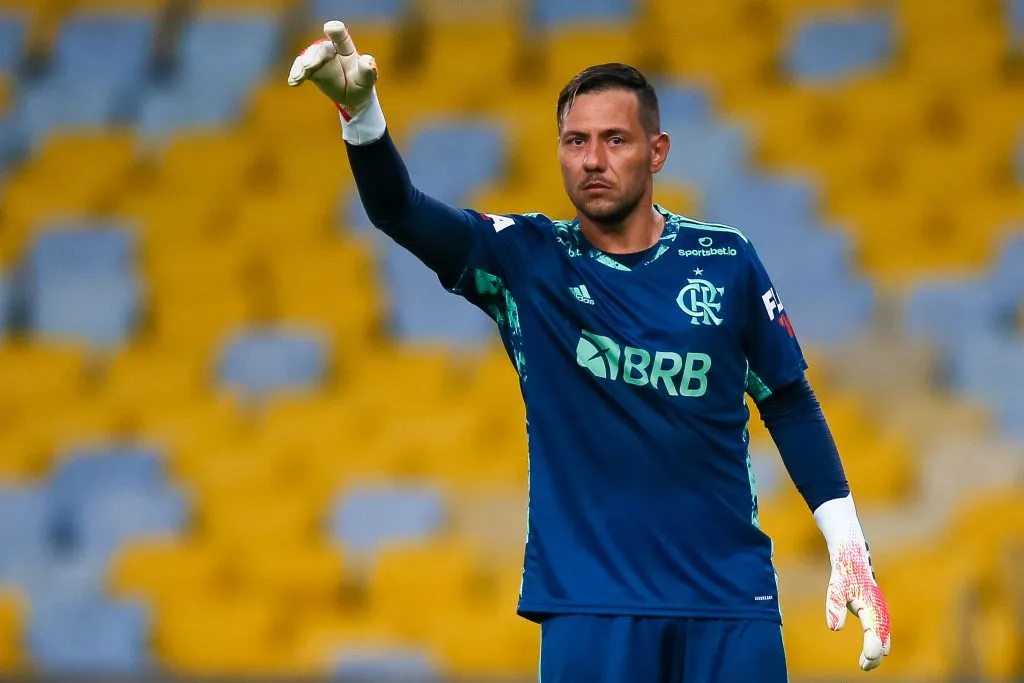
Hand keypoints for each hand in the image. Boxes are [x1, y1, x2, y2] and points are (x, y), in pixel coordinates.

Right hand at [287, 20, 377, 118]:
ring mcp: (319, 59)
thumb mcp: (367, 80)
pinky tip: (293, 82)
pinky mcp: (310, 69)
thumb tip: (368, 61)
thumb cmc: (361, 84)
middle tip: (308, 66)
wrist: (352, 96)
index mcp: (346, 49)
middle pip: (321, 49)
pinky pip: (300, 68)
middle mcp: (330, 50)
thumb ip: (368, 70)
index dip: (336, 31)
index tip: (329, 28)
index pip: (341, 37)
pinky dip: (296, 74)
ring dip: (302, 66)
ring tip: (298, 77)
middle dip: (314, 56)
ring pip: (308, 57)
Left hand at [825, 536, 892, 670]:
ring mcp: (880, 608)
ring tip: (865, 665)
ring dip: (877, 650)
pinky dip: (878, 641)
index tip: (868, 657)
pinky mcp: (877, 609)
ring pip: (883, 634)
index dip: (872, 645)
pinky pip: (881, 629)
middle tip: (864, 666)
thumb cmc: (844, 573)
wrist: (852, 557)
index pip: (874, 629)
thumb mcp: (835, 588)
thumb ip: (835, 607)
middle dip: (875, 653)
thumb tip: (835, 628)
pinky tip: (871, 652)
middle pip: (882, 636)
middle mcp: (879, 608)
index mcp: (870, 604)